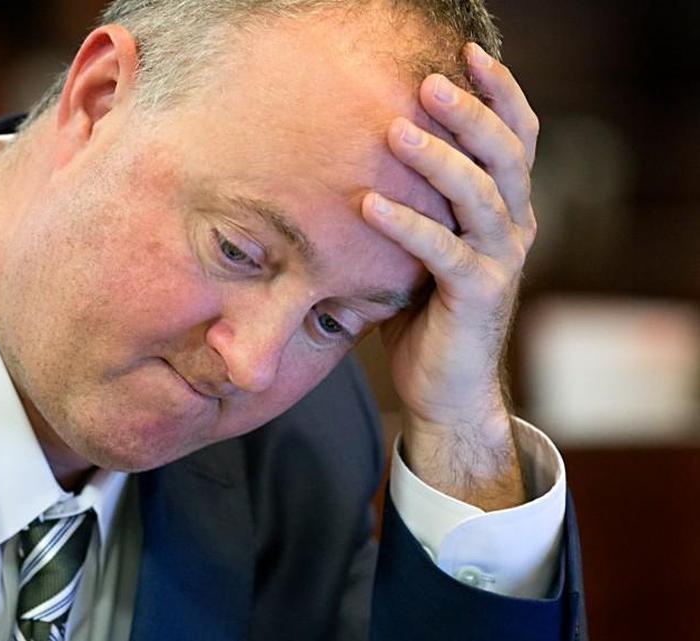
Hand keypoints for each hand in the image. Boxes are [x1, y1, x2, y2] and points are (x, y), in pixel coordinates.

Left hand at [362, 44, 538, 509]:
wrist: (446, 389)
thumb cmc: (425, 312)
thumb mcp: (422, 248)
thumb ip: (415, 204)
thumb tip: (356, 155)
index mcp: (506, 209)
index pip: (517, 137)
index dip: (500, 93)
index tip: (468, 53)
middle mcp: (515, 227)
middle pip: (505, 154)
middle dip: (470, 113)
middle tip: (428, 82)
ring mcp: (501, 261)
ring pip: (480, 195)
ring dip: (437, 160)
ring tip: (394, 132)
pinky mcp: (478, 295)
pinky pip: (443, 251)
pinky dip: (406, 225)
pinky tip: (367, 204)